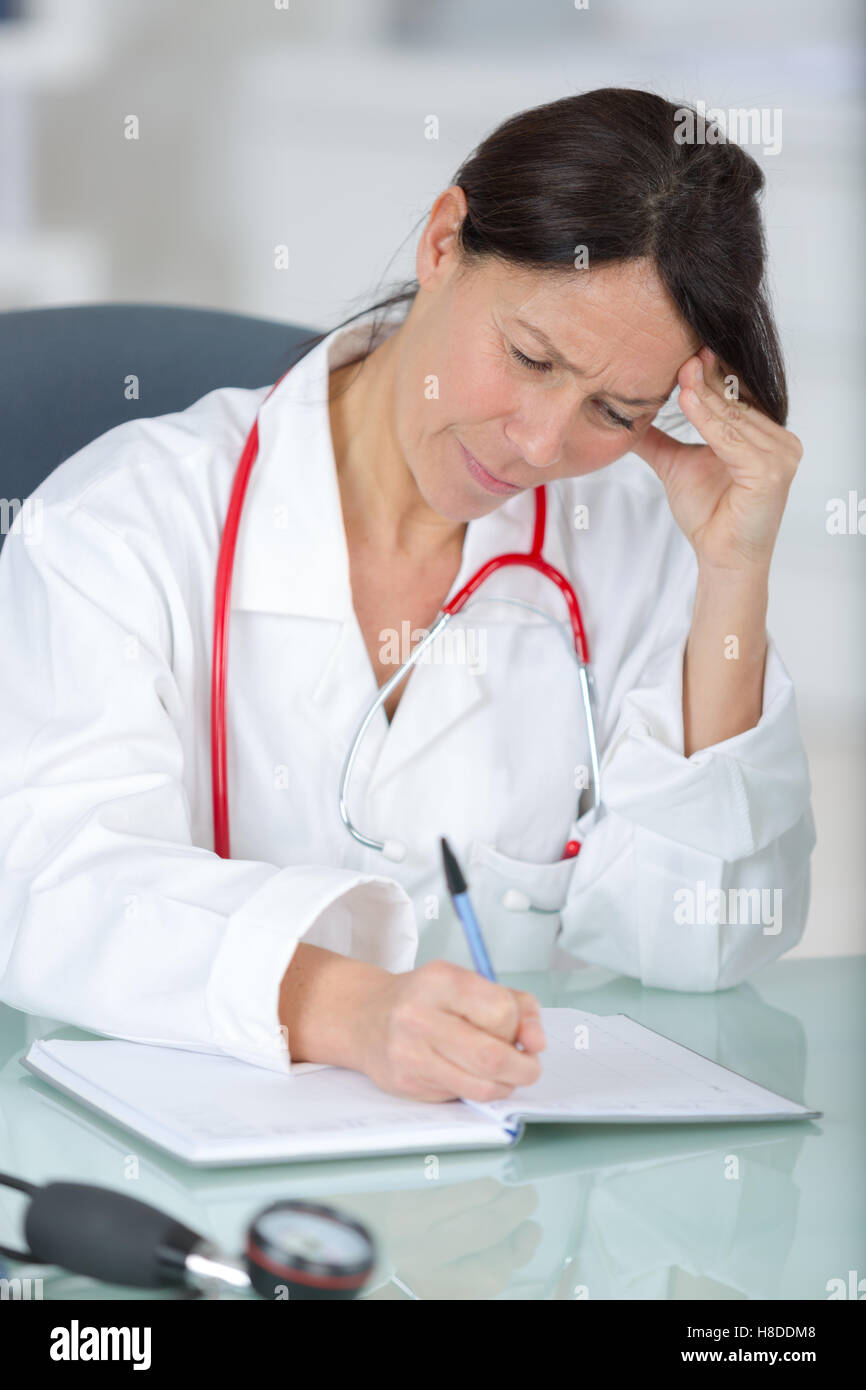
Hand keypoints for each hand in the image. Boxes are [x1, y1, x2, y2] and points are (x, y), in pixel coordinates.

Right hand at [353, 959, 545, 1101]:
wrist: (366, 1016)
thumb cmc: (428, 999)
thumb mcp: (472, 984)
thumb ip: (518, 1006)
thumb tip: (537, 1043)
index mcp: (440, 980)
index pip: (500, 1011)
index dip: (517, 1026)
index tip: (514, 1027)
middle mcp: (418, 1016)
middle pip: (492, 1056)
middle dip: (523, 1067)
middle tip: (528, 1066)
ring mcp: (408, 1053)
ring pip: (481, 1086)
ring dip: (504, 1084)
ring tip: (501, 1072)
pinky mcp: (405, 1083)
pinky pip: (460, 1097)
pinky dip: (476, 1090)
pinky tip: (467, 1073)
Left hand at [633, 347, 802, 573]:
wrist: (722, 557)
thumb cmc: (710, 515)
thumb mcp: (677, 466)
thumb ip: (659, 440)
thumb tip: (628, 418)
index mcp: (765, 436)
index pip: (737, 397)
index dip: (710, 375)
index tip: (684, 352)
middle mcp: (779, 442)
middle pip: (736, 403)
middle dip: (706, 379)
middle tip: (680, 354)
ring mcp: (780, 455)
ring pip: (733, 418)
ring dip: (705, 397)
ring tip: (680, 374)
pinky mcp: (772, 471)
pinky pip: (733, 439)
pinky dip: (709, 421)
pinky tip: (688, 400)